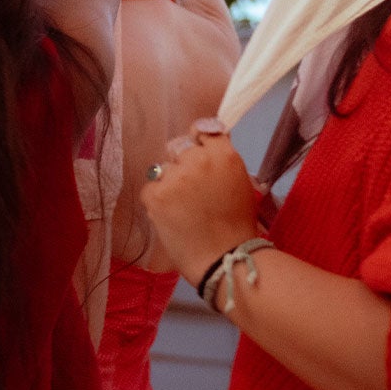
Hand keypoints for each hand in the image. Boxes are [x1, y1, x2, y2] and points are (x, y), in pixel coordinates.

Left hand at [137, 124, 260, 287]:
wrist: (225, 259)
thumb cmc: (237, 227)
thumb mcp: (240, 185)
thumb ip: (221, 162)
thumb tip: (205, 144)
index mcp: (224, 155)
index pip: (202, 130)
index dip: (197, 141)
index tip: (196, 149)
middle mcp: (198, 159)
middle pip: (178, 147)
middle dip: (182, 163)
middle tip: (192, 190)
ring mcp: (175, 176)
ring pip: (162, 168)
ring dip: (169, 183)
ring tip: (183, 208)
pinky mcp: (155, 195)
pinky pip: (150, 189)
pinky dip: (157, 201)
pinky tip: (172, 216)